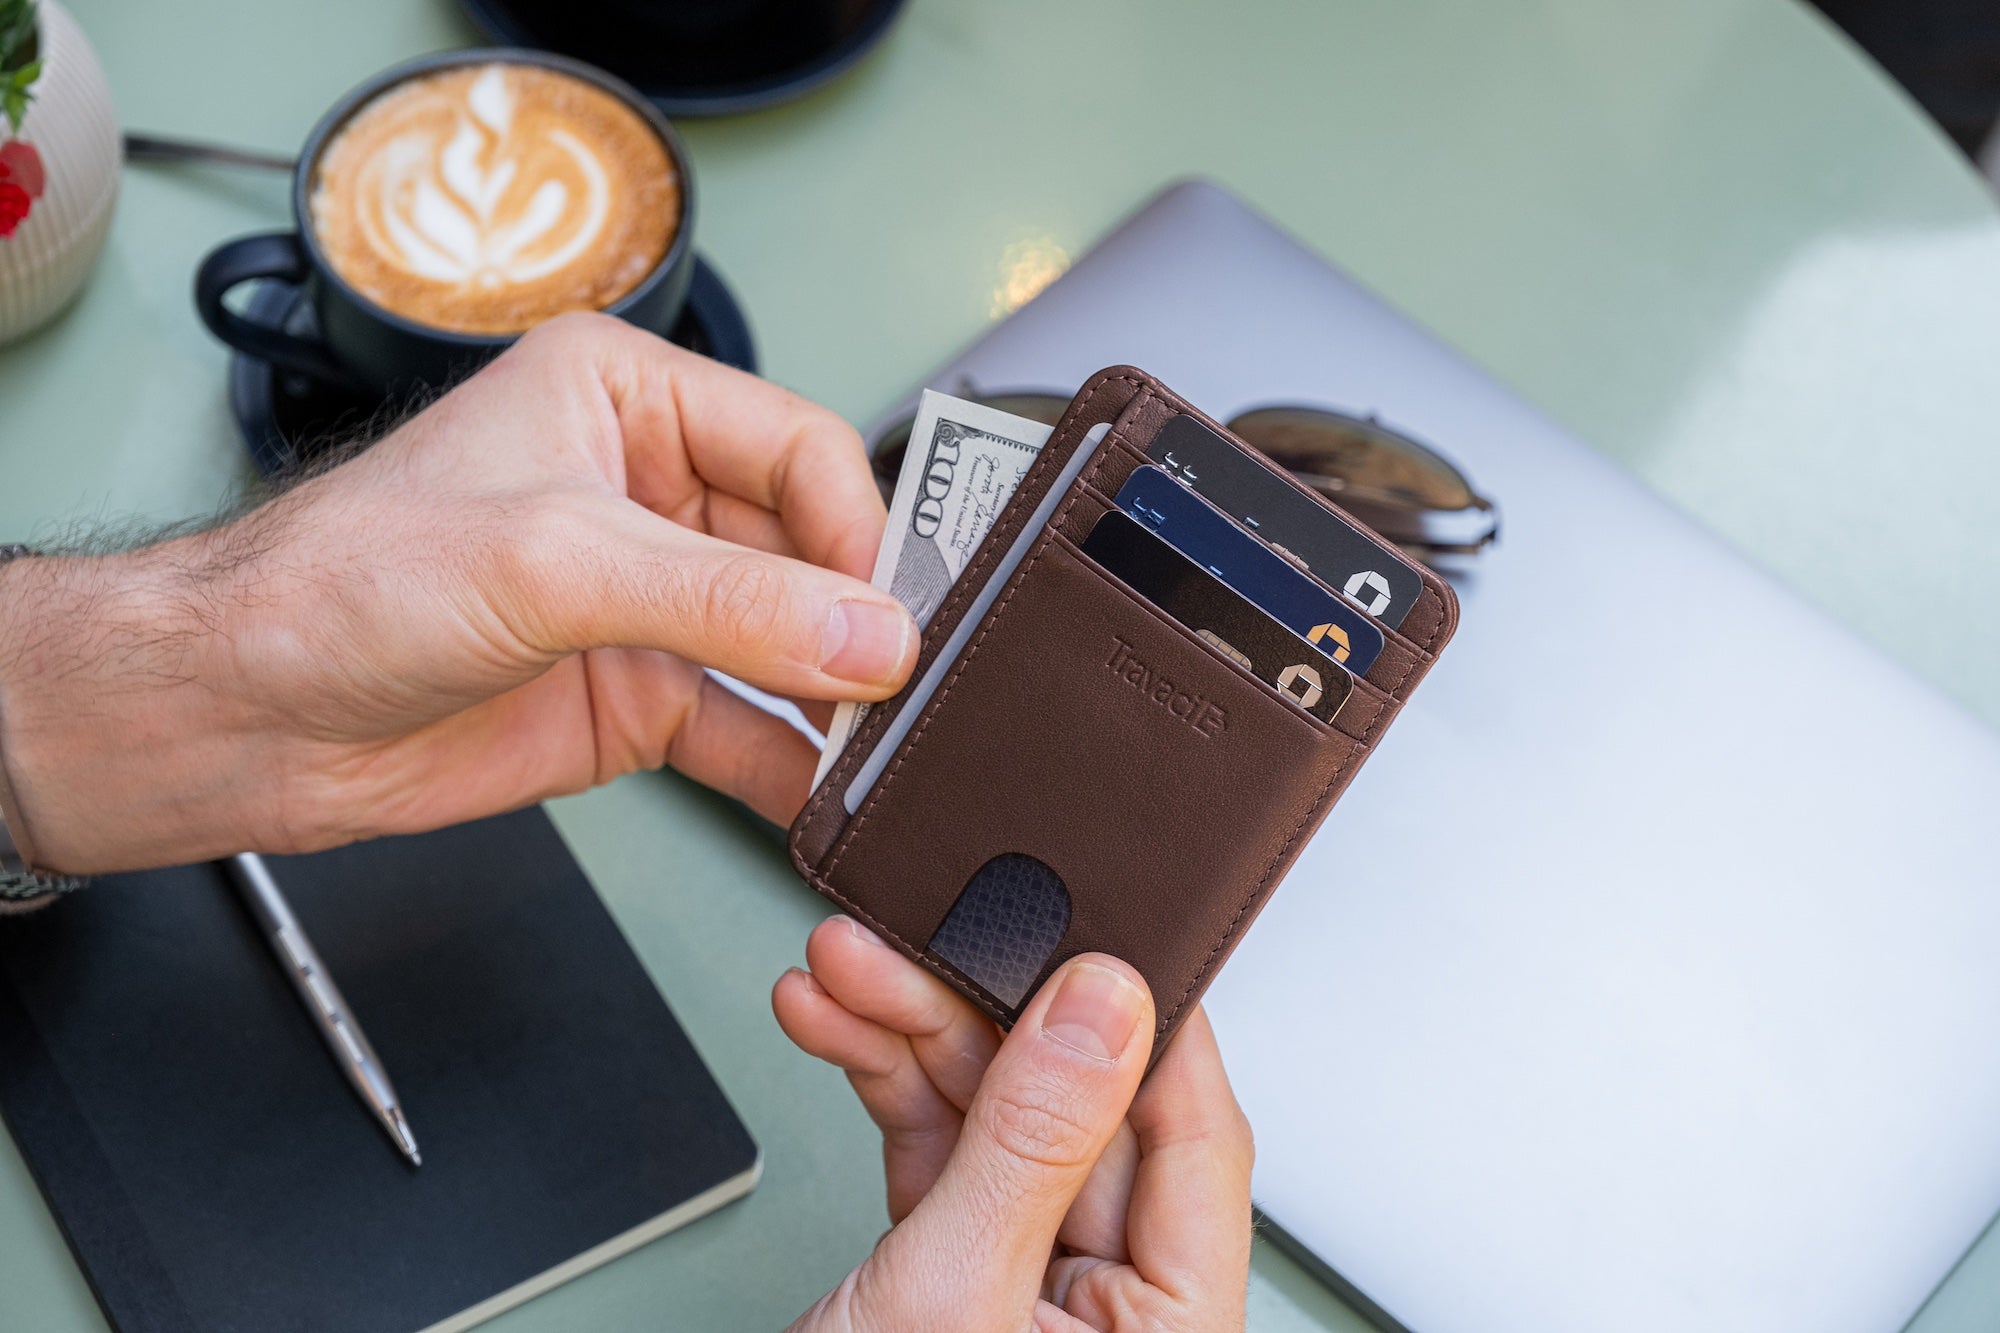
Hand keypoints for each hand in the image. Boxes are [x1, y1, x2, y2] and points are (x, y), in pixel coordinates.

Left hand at [0, 314, 916, 872]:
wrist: (241, 716)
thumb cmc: (342, 582)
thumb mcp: (551, 562)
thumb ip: (724, 600)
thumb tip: (866, 635)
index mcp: (629, 399)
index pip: (801, 448)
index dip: (856, 530)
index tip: (888, 613)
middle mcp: (653, 495)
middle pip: (812, 553)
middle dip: (859, 623)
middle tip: (904, 687)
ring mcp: (651, 606)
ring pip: (791, 648)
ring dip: (837, 702)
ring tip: (880, 751)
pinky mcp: (639, 700)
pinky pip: (748, 732)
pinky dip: (792, 771)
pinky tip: (824, 800)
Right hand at [773, 916, 1253, 1331]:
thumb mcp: (953, 1298)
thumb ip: (1034, 1146)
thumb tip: (1106, 1008)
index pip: (1196, 1140)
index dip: (1147, 1025)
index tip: (1095, 926)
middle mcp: (1112, 1310)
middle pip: (1076, 1109)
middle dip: (979, 1013)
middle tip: (921, 937)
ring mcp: (1026, 1288)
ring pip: (996, 1115)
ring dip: (911, 1032)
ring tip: (843, 970)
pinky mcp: (950, 1273)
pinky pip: (934, 1148)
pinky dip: (881, 1084)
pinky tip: (832, 1023)